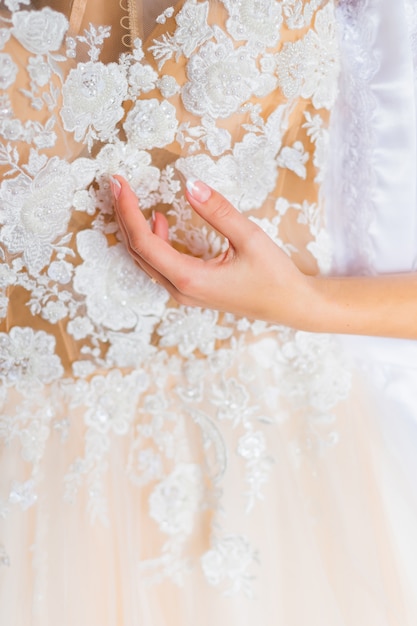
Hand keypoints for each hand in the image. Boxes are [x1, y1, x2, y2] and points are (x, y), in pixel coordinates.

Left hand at [111, 176, 315, 327]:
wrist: (291, 306)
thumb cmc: (275, 276)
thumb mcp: (250, 238)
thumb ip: (218, 211)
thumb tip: (190, 184)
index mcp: (190, 279)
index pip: (145, 242)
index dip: (128, 211)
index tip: (119, 183)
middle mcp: (181, 290)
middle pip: (138, 252)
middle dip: (125, 217)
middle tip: (117, 184)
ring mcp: (185, 293)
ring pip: (147, 261)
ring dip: (136, 230)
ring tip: (132, 198)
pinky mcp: (193, 290)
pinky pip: (161, 266)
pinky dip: (154, 242)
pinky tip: (161, 221)